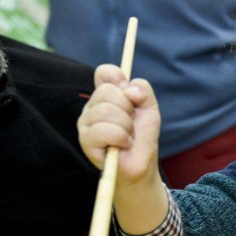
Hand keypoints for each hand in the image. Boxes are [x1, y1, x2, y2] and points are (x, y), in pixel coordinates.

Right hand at [77, 64, 161, 186]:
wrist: (141, 163)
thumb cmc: (142, 137)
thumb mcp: (150, 109)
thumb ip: (144, 91)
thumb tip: (129, 89)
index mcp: (106, 95)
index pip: (103, 73)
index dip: (117, 77)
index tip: (130, 93)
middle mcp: (92, 106)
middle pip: (106, 91)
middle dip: (127, 108)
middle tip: (131, 124)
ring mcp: (86, 123)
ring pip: (105, 111)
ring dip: (125, 126)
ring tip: (128, 136)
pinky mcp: (85, 140)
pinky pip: (103, 130)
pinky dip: (120, 138)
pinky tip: (122, 144)